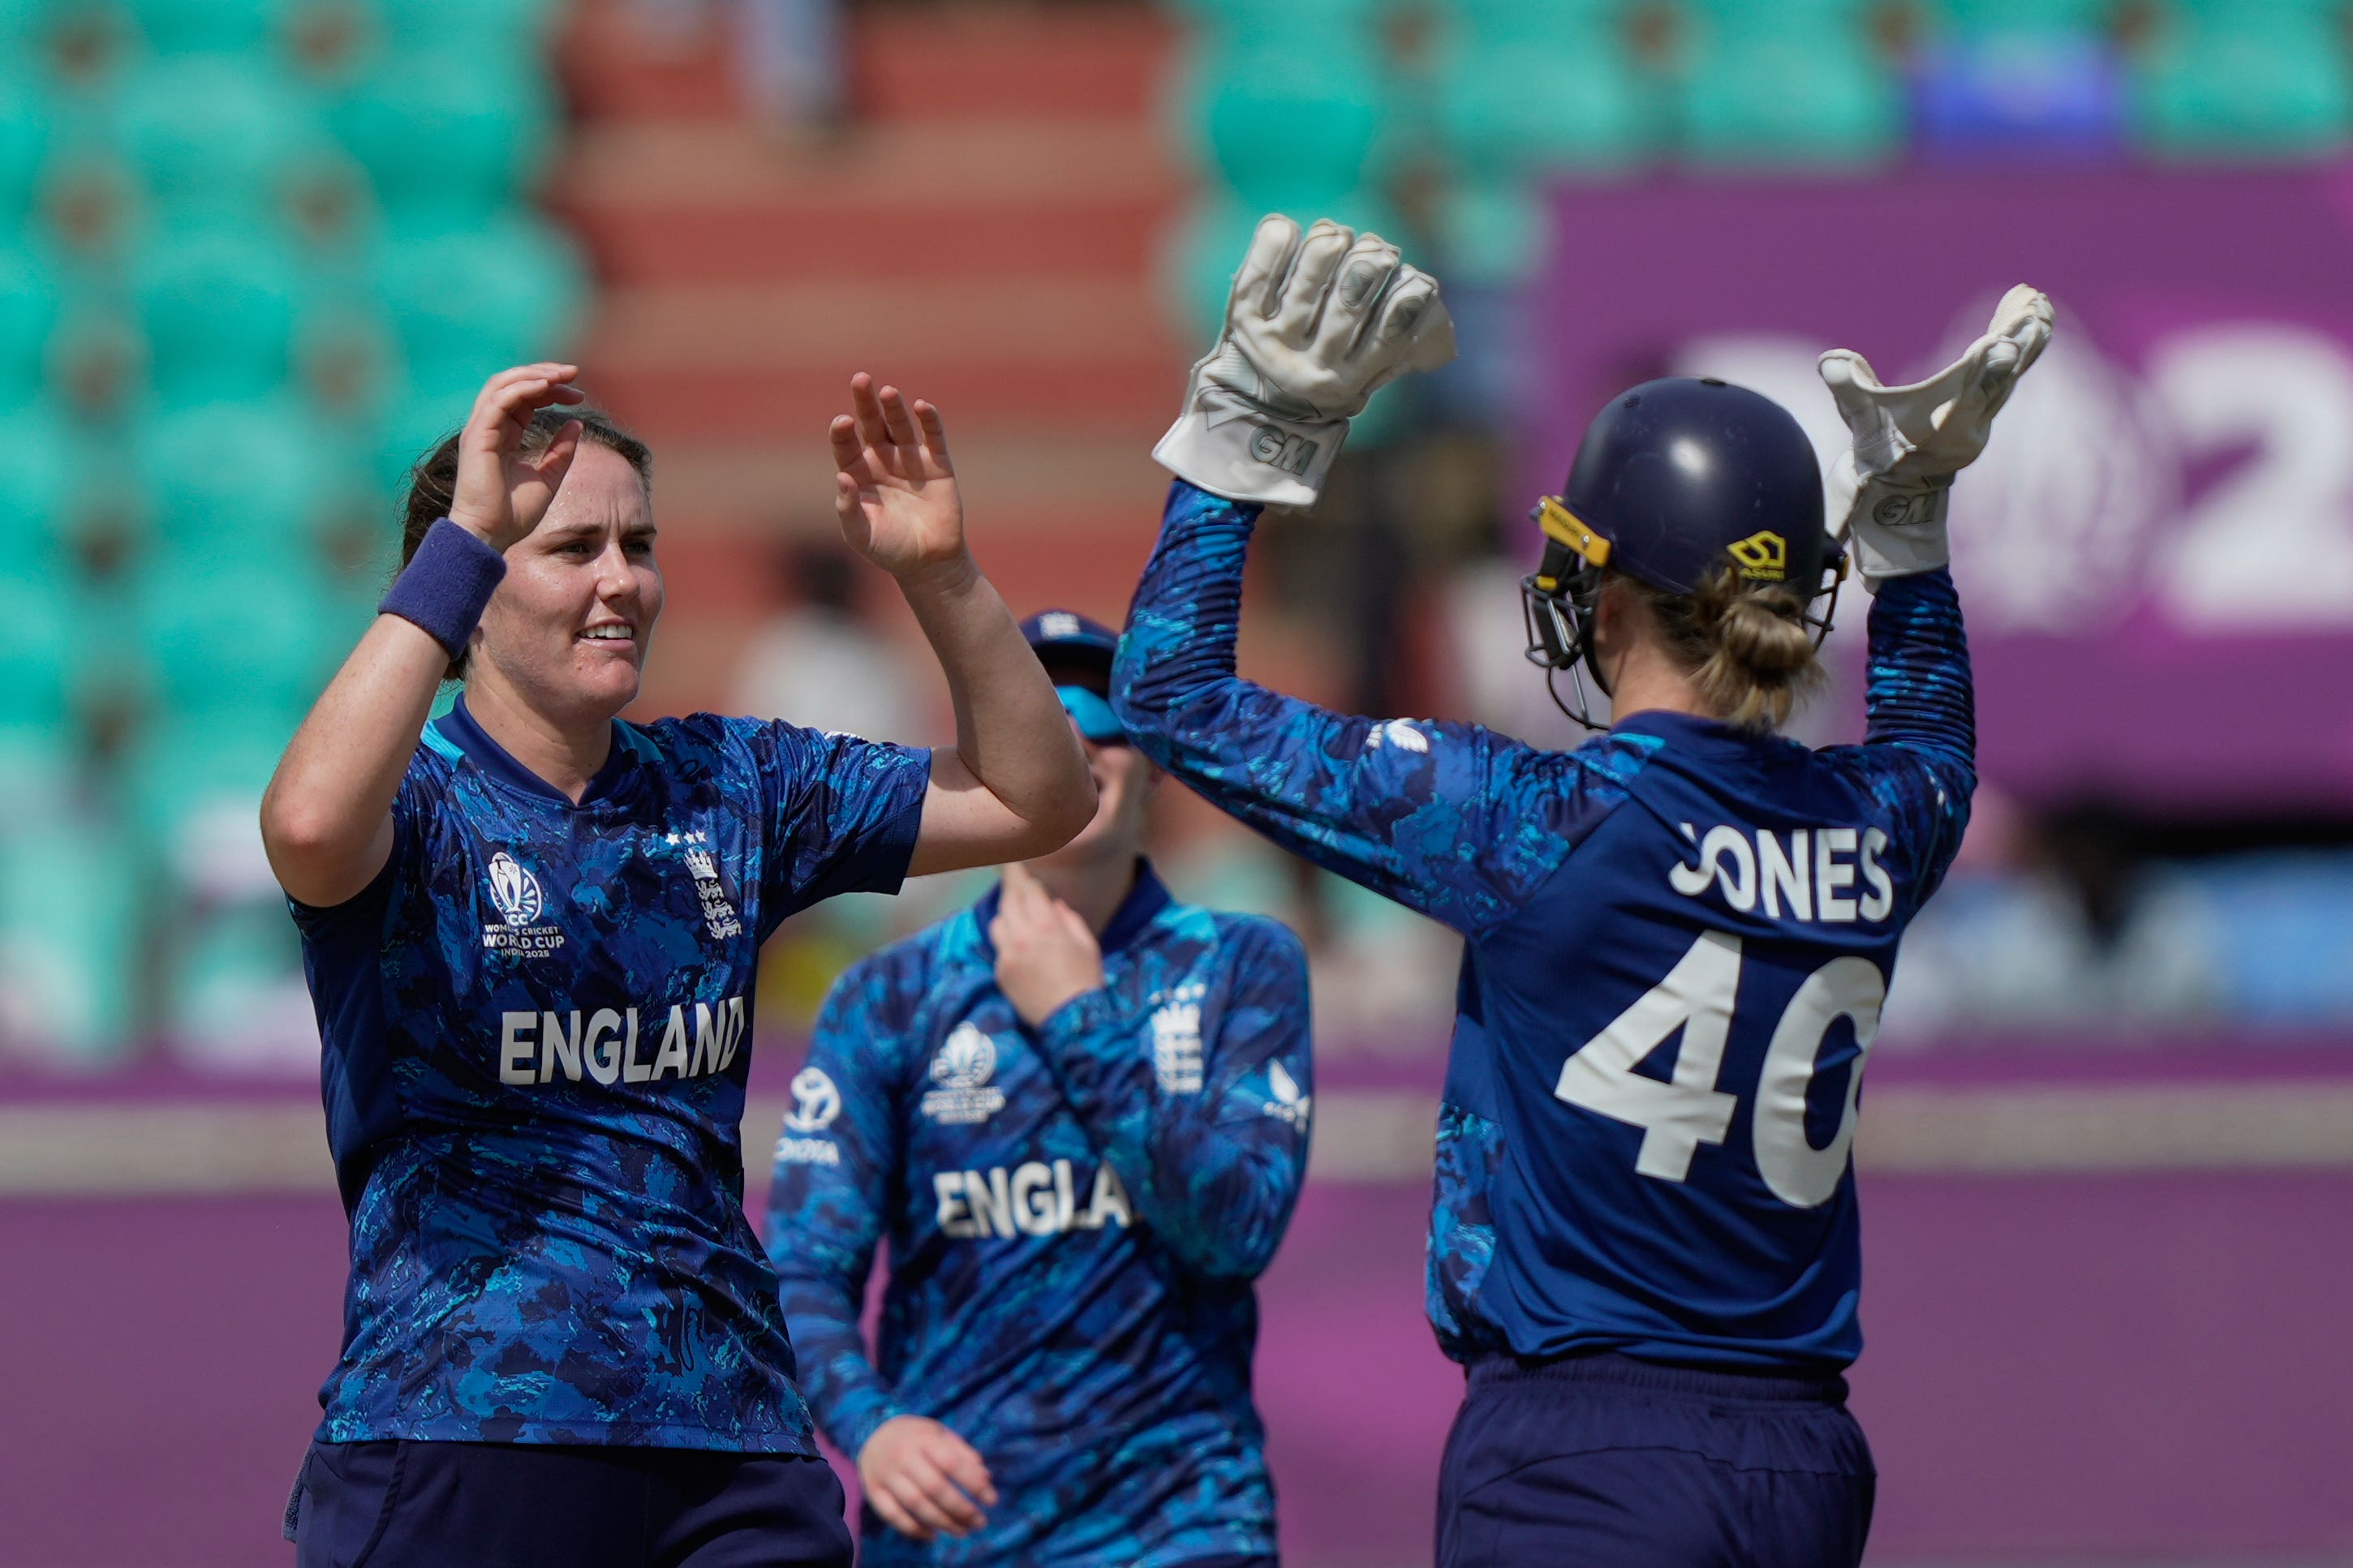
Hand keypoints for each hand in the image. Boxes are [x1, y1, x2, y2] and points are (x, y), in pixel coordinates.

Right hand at [447, 362, 586, 551]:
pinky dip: (522, 388)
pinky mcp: (478, 436)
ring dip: (533, 374)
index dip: (551, 390)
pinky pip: (499, 400)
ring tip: (561, 375)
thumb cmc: (513, 514)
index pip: (525, 398)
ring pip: (502, 384)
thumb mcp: (548, 478)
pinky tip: (546, 386)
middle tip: (573, 373)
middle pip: (513, 384)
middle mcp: (489, 427)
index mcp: (504, 434)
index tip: (578, 395)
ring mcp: (481, 429)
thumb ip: (561, 451)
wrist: (490, 535)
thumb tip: (578, 424)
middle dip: (544, 374)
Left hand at [830, 374, 968, 588]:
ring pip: (899, 425)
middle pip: (870, 423)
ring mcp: (910, 460)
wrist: (928, 563)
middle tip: (860, 379)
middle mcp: (882, 460)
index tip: (842, 423)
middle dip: (865, 402)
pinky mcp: (938, 465)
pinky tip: (922, 406)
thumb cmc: (888, 549)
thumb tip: (842, 477)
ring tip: (887, 392)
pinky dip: (929, 421)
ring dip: (894, 407)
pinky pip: (933, 437)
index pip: (845, 444)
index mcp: (858, 473)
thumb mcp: (860, 535)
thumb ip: (848, 509)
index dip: (842, 432)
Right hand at [858, 1415, 996, 1542]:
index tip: (991, 1500)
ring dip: (942, 1522)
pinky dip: (912, 1529)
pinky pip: (892, 1515)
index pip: (952, 1463)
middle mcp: (903, 1456)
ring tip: (962, 1531)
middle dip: (960, 1509)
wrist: (872, 1432)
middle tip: (979, 1522)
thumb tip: (986, 1478)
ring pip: (915, 1504)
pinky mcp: (873, 1491)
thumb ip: (963, 1453)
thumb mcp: (940, 1434)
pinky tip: (932, 1535)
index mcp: (923, 1438)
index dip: (973, 1483)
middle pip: (934, 1487)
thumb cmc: (916, 1436)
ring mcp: (886, 1474)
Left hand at [989, 863, 1103, 1026]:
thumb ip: (1070, 919)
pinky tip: (1020, 948)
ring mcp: (1008, 955)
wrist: (1072, 1020)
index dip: (1028, 879)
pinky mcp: (1001, 972)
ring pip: (997, 922)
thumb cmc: (1086, 979)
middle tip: (1012, 877)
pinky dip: (1007, 943)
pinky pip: (999, 948)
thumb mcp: (1088, 944)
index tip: (1025, 871)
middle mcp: (1022, 936)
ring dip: (1007, 915)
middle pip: (1008, 900)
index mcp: (1047, 926)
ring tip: (1016, 917)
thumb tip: (1055, 905)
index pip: (1029, 890)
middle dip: (1011, 887)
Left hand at [1154, 214, 1455, 507]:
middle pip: (1348, 304)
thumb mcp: (1361, 375)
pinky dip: (1277, 244)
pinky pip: (1260, 274)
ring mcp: (1275, 343)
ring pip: (1309, 284)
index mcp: (1350, 381)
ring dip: (1329, 247)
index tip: (1415, 279)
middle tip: (1376, 250)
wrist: (1252, 406)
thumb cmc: (1324, 372)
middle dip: (1369, 264)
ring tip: (1338, 236)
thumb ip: (1393, 344)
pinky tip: (1289, 230)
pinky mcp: (1244, 321)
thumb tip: (1422, 289)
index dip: (1406, 299)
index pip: (1387, 337)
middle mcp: (1312, 367)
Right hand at [1818, 285, 2053, 583]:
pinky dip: (2023, 347)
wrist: (1901, 482)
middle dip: (2018, 341)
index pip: (1968, 393)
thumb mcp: (1857, 420)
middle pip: (2001, 378)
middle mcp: (1971, 422)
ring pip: (2013, 374)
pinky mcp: (1991, 408)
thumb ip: (1846, 388)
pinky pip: (2012, 375)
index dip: (1985, 367)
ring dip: (2027, 338)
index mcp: (1940, 425)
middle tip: (2034, 306)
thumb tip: (1829, 362)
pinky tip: (2031, 317)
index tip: (2003, 342)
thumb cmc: (1875, 448)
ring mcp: (1986, 417)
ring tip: (2038, 302)